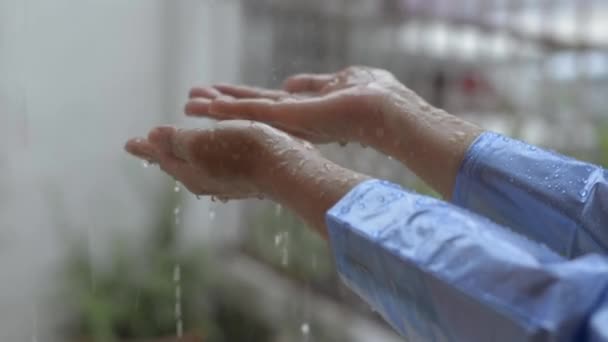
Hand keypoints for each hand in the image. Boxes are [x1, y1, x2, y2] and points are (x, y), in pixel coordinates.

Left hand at [124, 120, 318, 200]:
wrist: (286, 169)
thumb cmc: (244, 153)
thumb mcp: (203, 143)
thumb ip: (176, 141)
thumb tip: (153, 137)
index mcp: (189, 172)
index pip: (160, 157)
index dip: (146, 147)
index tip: (129, 144)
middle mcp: (204, 180)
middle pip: (176, 164)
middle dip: (162, 152)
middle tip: (146, 146)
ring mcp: (225, 180)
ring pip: (195, 164)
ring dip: (183, 152)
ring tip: (175, 148)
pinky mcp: (244, 175)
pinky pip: (214, 164)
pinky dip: (205, 154)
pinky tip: (211, 156)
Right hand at [185, 66, 418, 144]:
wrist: (389, 111)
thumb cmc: (374, 96)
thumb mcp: (337, 82)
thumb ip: (311, 84)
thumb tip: (289, 82)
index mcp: (303, 110)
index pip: (265, 104)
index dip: (240, 99)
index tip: (216, 94)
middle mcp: (294, 119)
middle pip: (250, 111)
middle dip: (221, 106)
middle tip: (191, 101)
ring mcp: (293, 120)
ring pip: (247, 114)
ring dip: (218, 109)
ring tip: (190, 104)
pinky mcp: (294, 117)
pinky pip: (256, 113)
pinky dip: (231, 110)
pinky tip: (209, 106)